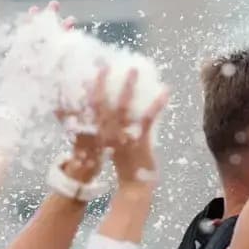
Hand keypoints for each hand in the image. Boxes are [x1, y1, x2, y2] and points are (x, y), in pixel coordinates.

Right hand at [67, 68, 165, 186]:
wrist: (132, 186)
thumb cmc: (119, 165)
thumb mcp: (104, 146)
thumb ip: (97, 130)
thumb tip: (92, 113)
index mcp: (96, 133)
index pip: (86, 107)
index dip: (84, 88)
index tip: (84, 70)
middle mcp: (106, 132)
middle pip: (100, 103)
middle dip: (102, 82)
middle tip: (104, 63)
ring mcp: (122, 135)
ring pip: (123, 107)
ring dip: (129, 87)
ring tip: (134, 69)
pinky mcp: (140, 140)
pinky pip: (148, 119)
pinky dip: (157, 104)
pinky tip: (165, 91)